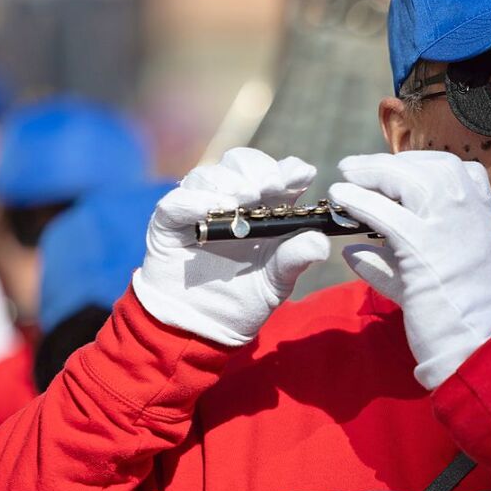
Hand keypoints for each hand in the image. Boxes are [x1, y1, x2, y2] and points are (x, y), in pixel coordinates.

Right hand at [132, 147, 330, 344]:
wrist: (203, 327)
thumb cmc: (244, 298)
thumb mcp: (277, 280)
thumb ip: (296, 258)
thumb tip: (321, 242)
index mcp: (264, 207)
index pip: (277, 174)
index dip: (289, 170)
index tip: (302, 175)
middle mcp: (231, 200)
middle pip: (242, 163)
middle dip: (258, 170)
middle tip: (270, 186)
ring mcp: (198, 207)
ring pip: (209, 175)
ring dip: (227, 183)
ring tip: (242, 200)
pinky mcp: (169, 221)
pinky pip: (176, 201)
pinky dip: (194, 201)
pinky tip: (213, 209)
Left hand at [330, 151, 490, 389]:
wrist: (471, 341)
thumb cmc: (453, 310)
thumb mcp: (431, 271)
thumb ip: (394, 256)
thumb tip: (353, 250)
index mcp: (481, 214)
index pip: (456, 169)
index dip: (420, 165)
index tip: (395, 170)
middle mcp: (470, 212)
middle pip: (429, 167)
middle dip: (389, 163)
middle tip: (356, 167)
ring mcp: (448, 225)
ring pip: (408, 179)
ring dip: (372, 172)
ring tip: (346, 175)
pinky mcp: (422, 245)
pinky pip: (385, 213)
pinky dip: (359, 200)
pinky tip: (341, 197)